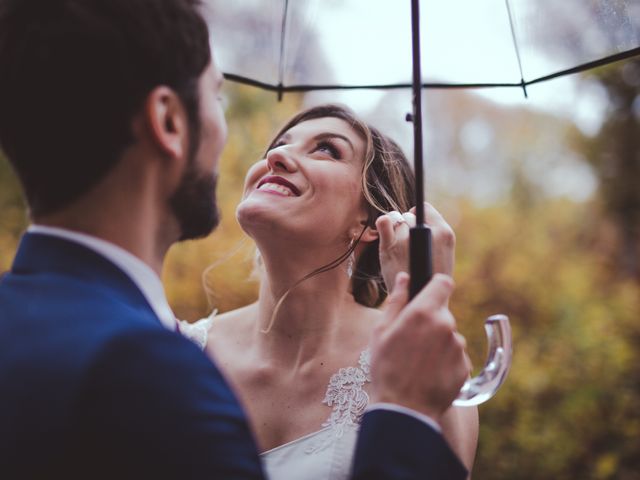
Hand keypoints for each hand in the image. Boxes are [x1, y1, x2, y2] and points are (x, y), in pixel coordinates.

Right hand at [369, 273, 470, 422]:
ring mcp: (458, 347)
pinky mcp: (465, 366)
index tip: (428, 293)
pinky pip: (455, 357)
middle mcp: (446, 326)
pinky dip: (445, 362)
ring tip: (418, 363)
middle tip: (411, 341)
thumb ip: (396, 301)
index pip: (443, 283)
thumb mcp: (381, 332)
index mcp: (423, 312)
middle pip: (443, 313)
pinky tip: (428, 374)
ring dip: (437, 344)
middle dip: (430, 322)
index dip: (435, 286)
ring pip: (449, 336)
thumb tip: (404, 278)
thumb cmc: (386, 369)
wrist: (404, 410)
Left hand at [376, 203, 454, 293]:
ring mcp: (407, 239)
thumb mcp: (441, 253)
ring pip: (397, 222)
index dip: (419, 217)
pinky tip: (385, 229)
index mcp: (445, 233)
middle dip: (407, 226)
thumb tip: (414, 212)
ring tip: (400, 248)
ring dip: (396, 231)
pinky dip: (384, 222)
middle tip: (409, 246)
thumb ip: (433, 233)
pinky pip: (384, 222)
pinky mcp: (390, 246)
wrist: (417, 300)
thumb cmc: (428, 277)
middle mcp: (427, 233)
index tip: (416, 227)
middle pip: (410, 216)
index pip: (425, 209)